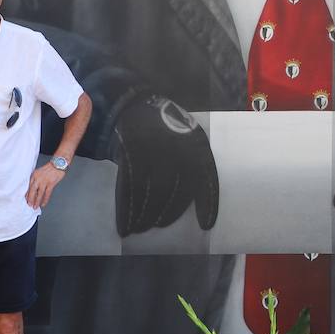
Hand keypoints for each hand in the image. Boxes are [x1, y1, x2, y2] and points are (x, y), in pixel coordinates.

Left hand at [25, 161, 65, 207]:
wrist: (58, 164)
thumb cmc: (49, 168)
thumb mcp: (39, 172)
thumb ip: (36, 179)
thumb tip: (33, 189)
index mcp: (34, 175)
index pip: (29, 186)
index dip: (27, 193)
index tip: (26, 199)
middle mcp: (38, 178)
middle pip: (32, 190)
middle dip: (30, 199)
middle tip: (29, 205)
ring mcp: (44, 181)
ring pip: (39, 193)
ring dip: (37, 201)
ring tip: (35, 206)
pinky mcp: (51, 183)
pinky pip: (47, 193)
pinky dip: (45, 200)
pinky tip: (43, 204)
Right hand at [111, 94, 217, 235]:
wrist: (136, 105)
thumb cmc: (166, 133)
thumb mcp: (187, 142)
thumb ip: (193, 168)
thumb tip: (198, 207)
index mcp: (196, 145)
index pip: (207, 178)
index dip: (208, 204)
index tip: (205, 225)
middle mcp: (177, 147)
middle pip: (174, 190)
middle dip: (167, 213)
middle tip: (159, 224)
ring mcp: (152, 149)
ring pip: (151, 192)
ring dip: (145, 215)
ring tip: (140, 227)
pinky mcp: (130, 152)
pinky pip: (129, 188)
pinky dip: (127, 210)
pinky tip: (126, 224)